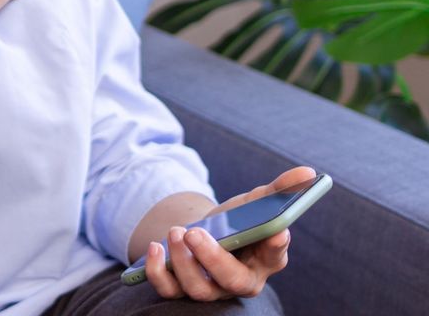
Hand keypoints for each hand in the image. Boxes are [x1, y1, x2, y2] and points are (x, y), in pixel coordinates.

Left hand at [144, 166, 315, 300]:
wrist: (202, 233)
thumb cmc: (235, 221)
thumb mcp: (253, 203)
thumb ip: (279, 190)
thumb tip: (307, 172)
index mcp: (265, 259)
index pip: (274, 257)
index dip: (276, 246)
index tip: (276, 232)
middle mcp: (240, 281)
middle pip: (233, 281)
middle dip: (214, 258)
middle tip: (195, 233)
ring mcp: (211, 288)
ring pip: (200, 289)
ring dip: (184, 262)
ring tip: (176, 232)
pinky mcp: (181, 288)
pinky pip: (169, 290)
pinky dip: (158, 272)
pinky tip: (156, 247)